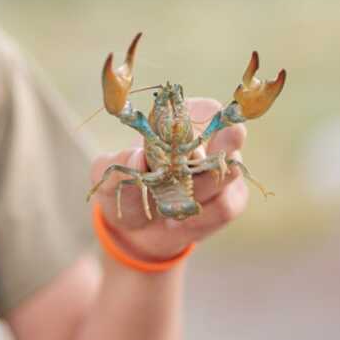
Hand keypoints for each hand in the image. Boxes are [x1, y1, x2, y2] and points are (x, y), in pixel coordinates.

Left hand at [89, 97, 249, 260]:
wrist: (136, 229)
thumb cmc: (124, 187)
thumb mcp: (109, 175)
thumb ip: (121, 164)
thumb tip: (138, 155)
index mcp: (181, 121)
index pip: (208, 111)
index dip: (201, 126)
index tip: (182, 145)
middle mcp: (209, 141)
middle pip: (227, 139)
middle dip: (205, 159)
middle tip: (184, 172)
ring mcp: (223, 170)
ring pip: (226, 175)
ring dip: (196, 192)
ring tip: (167, 205)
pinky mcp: (230, 200)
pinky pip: (225, 206)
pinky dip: (201, 217)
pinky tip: (179, 221)